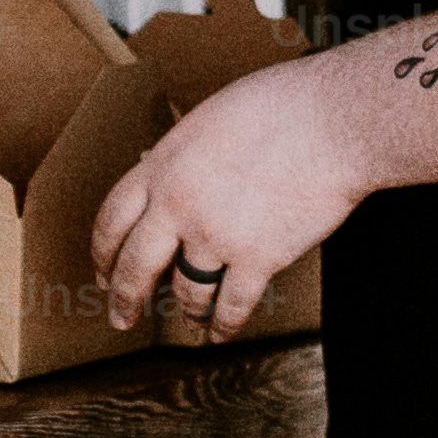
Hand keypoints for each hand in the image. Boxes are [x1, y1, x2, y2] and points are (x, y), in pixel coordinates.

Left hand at [88, 57, 358, 338]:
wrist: (334, 122)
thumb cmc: (281, 106)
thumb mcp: (210, 118)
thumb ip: (182, 156)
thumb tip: (164, 177)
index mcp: (163, 164)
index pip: (111, 219)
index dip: (103, 253)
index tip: (103, 273)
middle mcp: (179, 204)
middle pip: (135, 267)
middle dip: (125, 299)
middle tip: (123, 319)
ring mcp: (216, 235)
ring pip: (185, 292)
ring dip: (188, 310)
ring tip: (192, 316)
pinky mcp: (257, 260)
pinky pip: (231, 308)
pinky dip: (224, 326)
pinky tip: (221, 331)